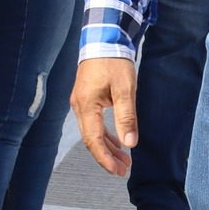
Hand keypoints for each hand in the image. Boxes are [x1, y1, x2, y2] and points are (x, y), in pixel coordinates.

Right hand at [70, 57, 137, 176]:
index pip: (93, 140)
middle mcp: (79, 106)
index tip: (118, 171)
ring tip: (123, 160)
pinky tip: (117, 141)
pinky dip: (104, 135)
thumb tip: (130, 144)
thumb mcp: (125, 89)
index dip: (105, 158)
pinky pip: (93, 123)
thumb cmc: (113, 61)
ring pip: (92, 132)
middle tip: (124, 169)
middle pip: (90, 139)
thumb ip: (126, 117)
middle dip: (107, 156)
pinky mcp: (86, 98)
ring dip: (107, 147)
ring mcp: (80, 102)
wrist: (104, 38)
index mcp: (86, 105)